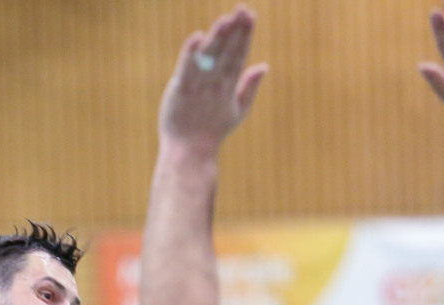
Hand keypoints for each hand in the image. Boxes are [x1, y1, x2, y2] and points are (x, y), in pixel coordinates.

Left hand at [158, 5, 267, 154]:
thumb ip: (249, 86)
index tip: (250, 15)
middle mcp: (215, 84)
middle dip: (235, 30)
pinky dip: (191, 53)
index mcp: (229, 86)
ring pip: (209, 57)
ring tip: (226, 18)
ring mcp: (197, 87)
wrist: (189, 152)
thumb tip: (264, 65)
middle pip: (227, 52)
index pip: (239, 55)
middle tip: (242, 8)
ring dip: (218, 37)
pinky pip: (186, 68)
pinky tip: (198, 36)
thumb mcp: (237, 111)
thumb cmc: (212, 132)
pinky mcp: (179, 90)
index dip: (245, 34)